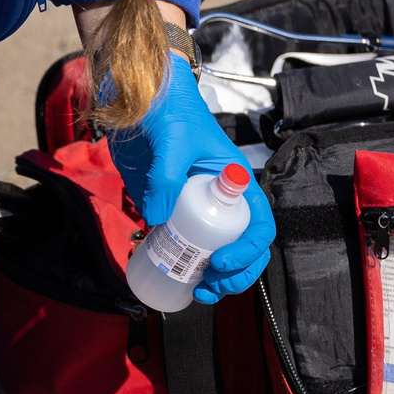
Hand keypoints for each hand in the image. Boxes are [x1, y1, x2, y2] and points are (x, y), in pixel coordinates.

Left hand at [105, 58, 275, 301]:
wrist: (135, 100)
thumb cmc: (168, 110)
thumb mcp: (172, 140)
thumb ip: (167, 176)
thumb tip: (158, 218)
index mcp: (234, 182)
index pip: (258, 223)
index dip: (249, 249)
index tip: (222, 262)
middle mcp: (220, 200)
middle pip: (243, 247)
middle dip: (235, 275)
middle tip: (210, 288)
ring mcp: (194, 209)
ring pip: (215, 253)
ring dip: (213, 280)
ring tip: (197, 293)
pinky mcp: (167, 212)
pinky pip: (180, 247)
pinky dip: (180, 267)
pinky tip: (171, 280)